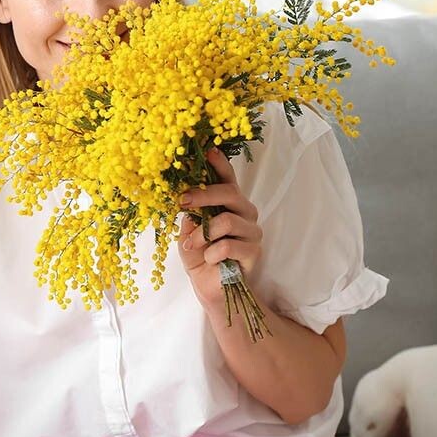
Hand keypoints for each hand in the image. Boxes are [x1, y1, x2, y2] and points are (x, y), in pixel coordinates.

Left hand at [177, 148, 262, 308]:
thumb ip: (190, 211)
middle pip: (230, 193)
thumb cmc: (199, 254)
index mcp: (229, 202)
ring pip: (228, 220)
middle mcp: (245, 212)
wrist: (209, 286)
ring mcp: (252, 231)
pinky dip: (212, 253)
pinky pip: (229, 245)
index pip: (228, 178)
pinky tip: (209, 259)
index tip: (209, 150)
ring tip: (192, 244)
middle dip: (203, 194)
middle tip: (182, 201)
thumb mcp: (187, 229)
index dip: (220, 164)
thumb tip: (184, 193)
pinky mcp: (254, 252)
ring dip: (203, 233)